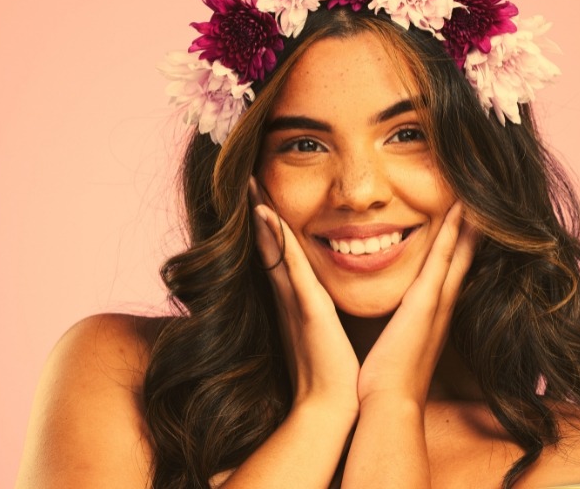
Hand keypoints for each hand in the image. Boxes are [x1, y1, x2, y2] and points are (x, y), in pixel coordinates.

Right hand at [249, 178, 359, 413]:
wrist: (332, 406)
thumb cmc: (334, 371)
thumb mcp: (324, 330)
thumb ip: (317, 310)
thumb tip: (318, 295)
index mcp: (297, 298)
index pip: (280, 251)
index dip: (268, 222)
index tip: (261, 191)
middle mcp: (290, 294)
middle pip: (269, 243)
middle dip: (258, 209)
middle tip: (245, 174)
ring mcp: (295, 300)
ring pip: (275, 248)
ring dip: (261, 215)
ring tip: (250, 183)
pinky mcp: (306, 309)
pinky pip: (290, 268)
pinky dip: (276, 241)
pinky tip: (267, 215)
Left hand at [357, 202, 476, 407]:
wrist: (389, 402)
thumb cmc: (387, 378)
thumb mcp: (396, 342)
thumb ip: (396, 325)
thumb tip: (390, 317)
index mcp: (433, 312)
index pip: (450, 268)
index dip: (459, 242)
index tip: (465, 216)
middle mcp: (443, 303)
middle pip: (463, 256)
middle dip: (472, 227)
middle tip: (480, 196)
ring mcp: (438, 301)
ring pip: (457, 251)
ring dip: (468, 221)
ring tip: (474, 192)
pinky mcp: (426, 301)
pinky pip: (443, 258)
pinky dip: (454, 233)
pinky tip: (460, 209)